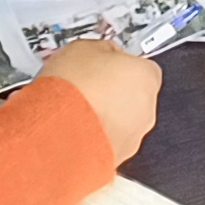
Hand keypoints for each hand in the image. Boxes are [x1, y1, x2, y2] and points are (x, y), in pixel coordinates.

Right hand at [35, 40, 160, 164]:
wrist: (58, 133)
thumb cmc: (73, 91)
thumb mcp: (83, 48)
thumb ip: (102, 50)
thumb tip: (102, 52)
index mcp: (146, 75)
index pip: (140, 66)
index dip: (118, 65)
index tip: (102, 65)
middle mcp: (147, 108)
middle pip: (133, 95)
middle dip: (112, 92)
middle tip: (86, 87)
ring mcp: (133, 136)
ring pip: (121, 122)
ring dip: (102, 116)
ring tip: (74, 110)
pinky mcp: (116, 157)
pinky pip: (106, 141)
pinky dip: (94, 136)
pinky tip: (72, 129)